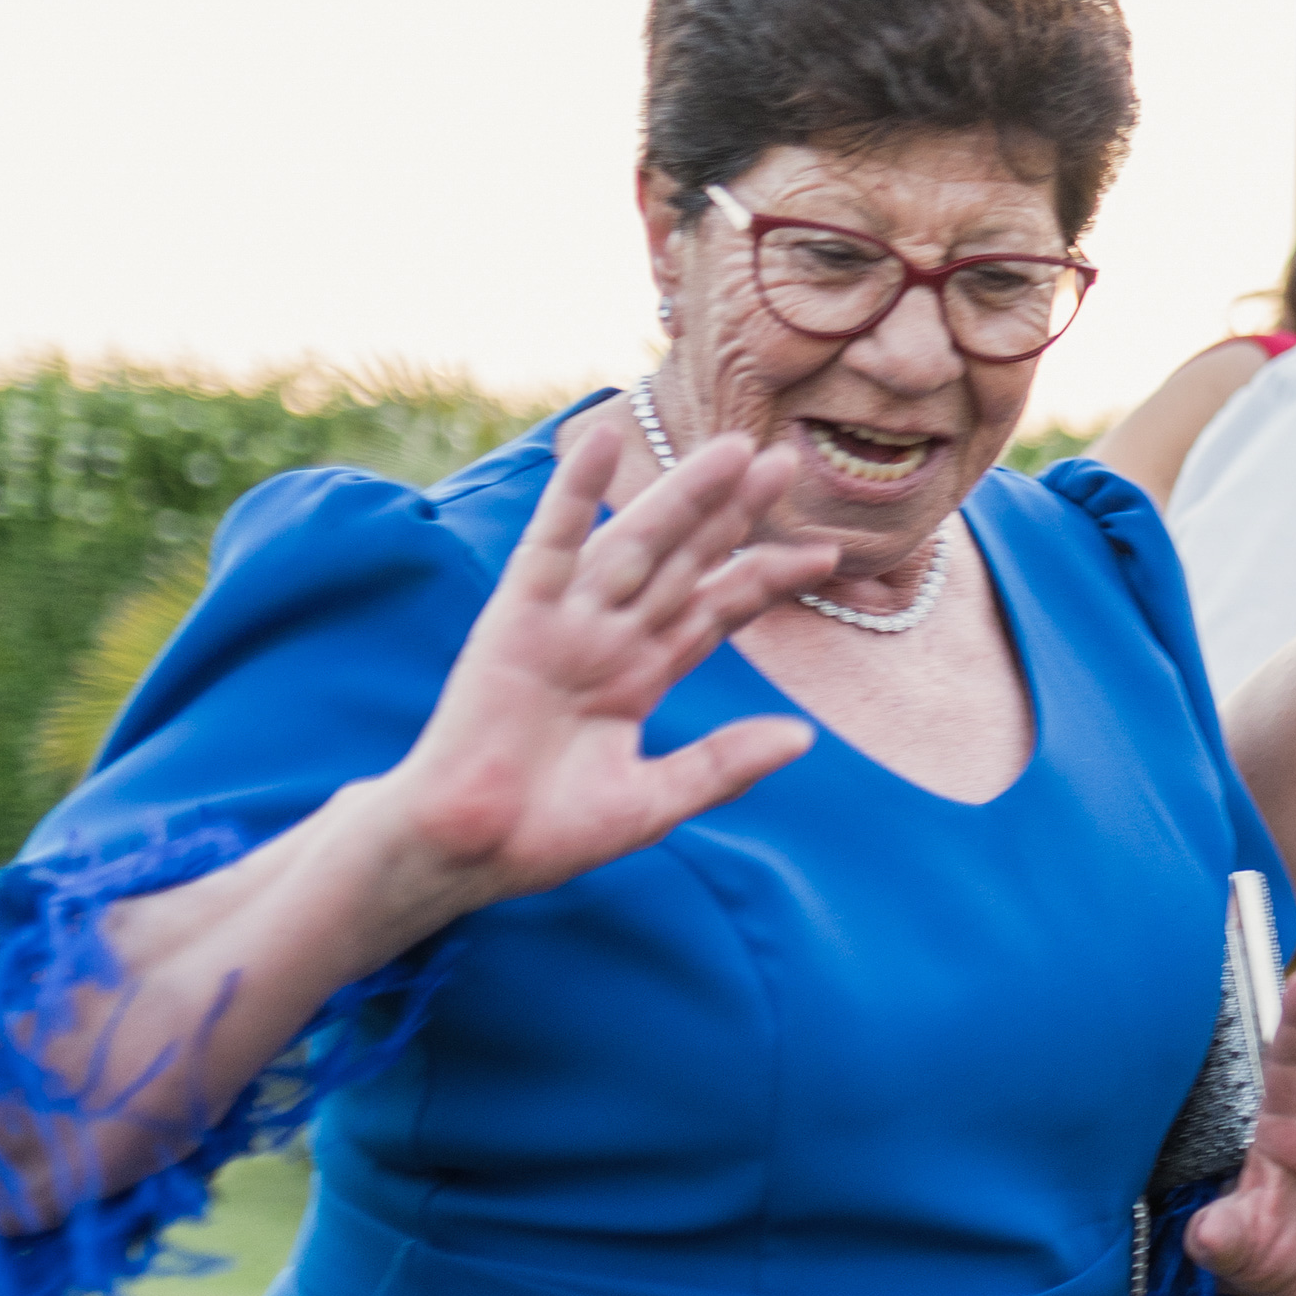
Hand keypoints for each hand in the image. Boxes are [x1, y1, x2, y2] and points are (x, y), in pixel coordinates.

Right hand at [376, 419, 839, 912]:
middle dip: (735, 515)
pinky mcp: (515, 618)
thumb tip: (802, 736)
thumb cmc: (546, 834)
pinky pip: (551, 545)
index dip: (768, 578)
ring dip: (682, 494)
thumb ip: (723, 765)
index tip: (828, 554)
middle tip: (786, 462)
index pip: (717, 610)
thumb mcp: (654, 801)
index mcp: (641, 674)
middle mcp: (609, 638)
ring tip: (734, 447)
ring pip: (637, 544)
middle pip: (686, 562)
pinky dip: (573, 494)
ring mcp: (565, 623)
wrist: (467, 853)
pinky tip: (598, 442)